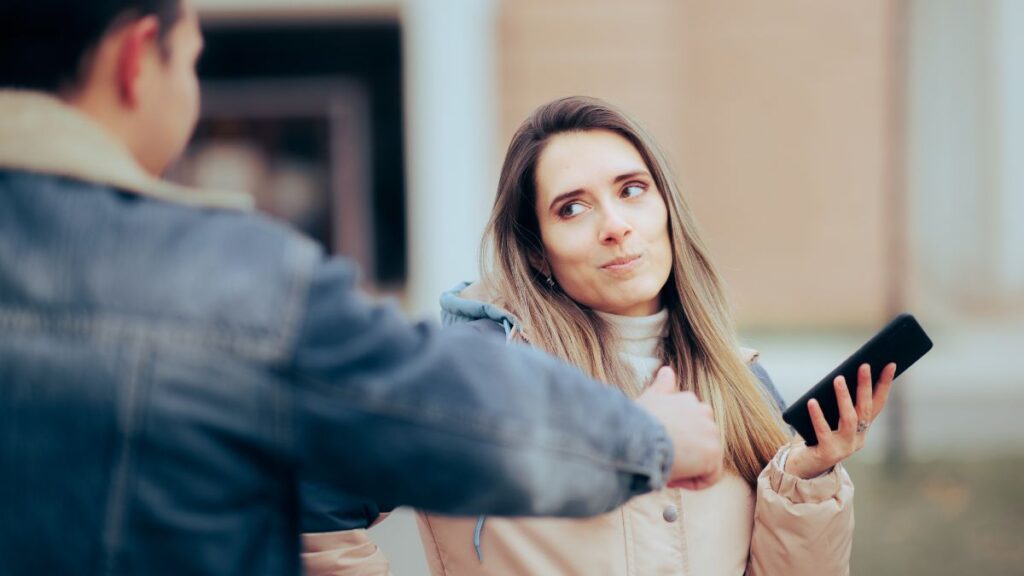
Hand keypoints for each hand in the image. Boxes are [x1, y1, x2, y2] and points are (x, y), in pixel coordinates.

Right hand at [636, 366, 722, 489]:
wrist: (639, 439)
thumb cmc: (639, 422)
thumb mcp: (650, 398)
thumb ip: (662, 385)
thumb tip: (667, 371)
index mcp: (689, 400)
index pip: (692, 420)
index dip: (677, 436)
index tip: (659, 445)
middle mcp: (704, 412)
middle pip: (702, 437)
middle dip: (687, 450)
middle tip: (664, 459)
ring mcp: (710, 432)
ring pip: (707, 456)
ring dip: (690, 466)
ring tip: (668, 470)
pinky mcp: (713, 453)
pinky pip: (712, 475)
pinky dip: (695, 481)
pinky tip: (675, 480)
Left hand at [785, 362, 896, 478]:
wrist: (802, 467)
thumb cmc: (815, 437)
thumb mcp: (830, 418)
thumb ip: (835, 403)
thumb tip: (838, 376)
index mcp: (861, 429)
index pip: (877, 404)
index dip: (884, 385)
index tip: (890, 364)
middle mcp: (857, 439)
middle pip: (864, 409)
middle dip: (865, 386)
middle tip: (864, 365)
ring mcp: (844, 448)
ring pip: (848, 419)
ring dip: (844, 397)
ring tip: (838, 378)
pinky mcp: (827, 453)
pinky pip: (823, 431)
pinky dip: (818, 416)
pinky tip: (812, 402)